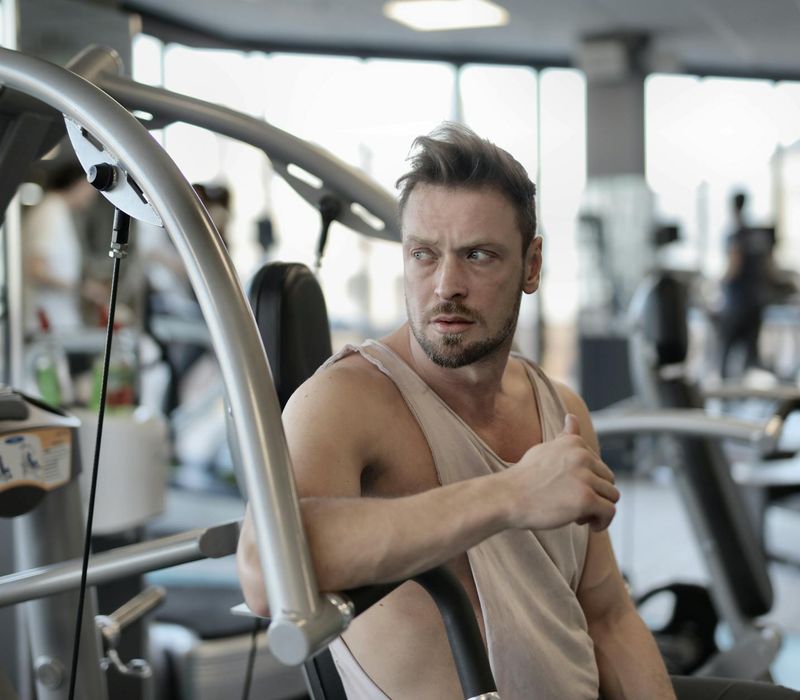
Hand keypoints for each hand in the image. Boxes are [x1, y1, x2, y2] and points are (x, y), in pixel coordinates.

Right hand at [504, 414, 618, 531]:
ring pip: (612, 496)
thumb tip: (572, 417)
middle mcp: (582, 456)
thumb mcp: (545, 449)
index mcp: (575, 443)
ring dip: (599, 509)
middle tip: (574, 506)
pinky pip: (609, 512)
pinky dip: (602, 521)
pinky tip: (586, 524)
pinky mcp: (586, 499)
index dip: (588, 482)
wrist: (507, 497)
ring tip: (579, 516)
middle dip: (596, 495)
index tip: (570, 490)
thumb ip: (565, 437)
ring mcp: (585, 477)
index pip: (599, 466)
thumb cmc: (524, 477)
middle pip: (609, 480)